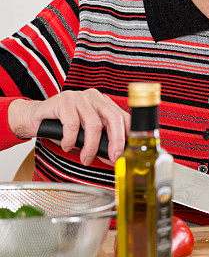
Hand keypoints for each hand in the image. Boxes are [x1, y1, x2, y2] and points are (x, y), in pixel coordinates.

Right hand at [7, 90, 129, 165]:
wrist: (33, 117)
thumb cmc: (61, 126)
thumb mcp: (85, 133)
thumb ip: (100, 142)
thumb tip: (115, 158)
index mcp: (103, 103)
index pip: (123, 117)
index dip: (127, 135)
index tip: (127, 152)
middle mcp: (94, 97)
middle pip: (113, 118)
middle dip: (116, 141)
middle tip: (113, 157)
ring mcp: (79, 97)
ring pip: (93, 124)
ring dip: (90, 147)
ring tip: (85, 158)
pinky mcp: (63, 101)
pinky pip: (72, 125)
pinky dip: (70, 140)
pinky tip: (66, 145)